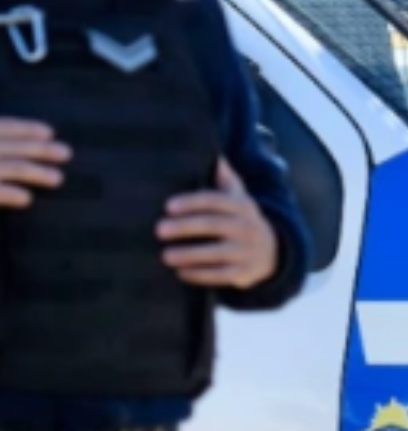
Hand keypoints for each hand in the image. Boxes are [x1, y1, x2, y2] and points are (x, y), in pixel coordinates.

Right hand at [0, 81, 71, 226]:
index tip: (49, 132)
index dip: (29, 129)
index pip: (5, 126)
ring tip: (57, 178)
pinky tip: (27, 198)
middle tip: (65, 153)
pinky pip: (6, 193)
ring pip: (17, 169)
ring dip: (41, 174)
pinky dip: (19, 196)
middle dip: (44, 150)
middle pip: (17, 147)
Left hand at [158, 159, 277, 289]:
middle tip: (158, 230)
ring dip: (190, 255)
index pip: (215, 200)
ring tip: (165, 256)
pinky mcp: (244, 273)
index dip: (192, 202)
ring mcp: (247, 251)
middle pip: (214, 225)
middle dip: (185, 227)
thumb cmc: (240, 218)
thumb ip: (224, 177)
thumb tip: (214, 154)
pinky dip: (200, 275)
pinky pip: (221, 276)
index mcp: (242, 205)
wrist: (271, 251)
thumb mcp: (237, 196)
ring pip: (217, 253)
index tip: (168, 206)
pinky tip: (179, 273)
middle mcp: (247, 227)